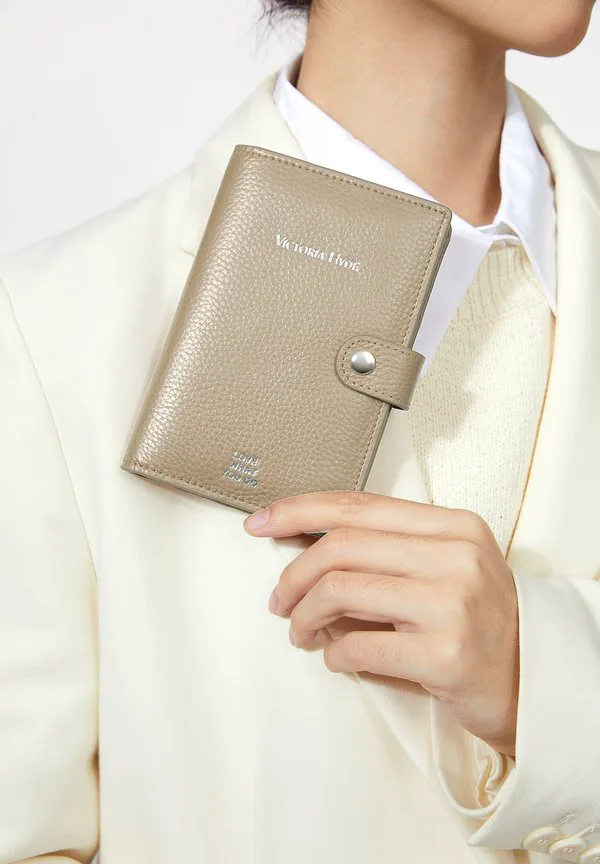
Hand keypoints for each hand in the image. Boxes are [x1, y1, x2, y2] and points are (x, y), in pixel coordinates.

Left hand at [243, 491, 518, 755]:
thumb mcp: (446, 566)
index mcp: (453, 526)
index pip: (360, 505)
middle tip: (279, 599)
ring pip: (339, 590)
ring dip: (303, 615)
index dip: (300, 510)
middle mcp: (455, 557)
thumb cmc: (479, 622)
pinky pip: (355, 646)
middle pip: (340, 546)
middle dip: (292, 573)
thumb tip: (303, 544)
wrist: (531, 682)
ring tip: (300, 631)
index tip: (263, 521)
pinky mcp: (443, 655)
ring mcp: (451, 604)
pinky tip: (336, 658)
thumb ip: (388, 549)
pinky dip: (331, 654)